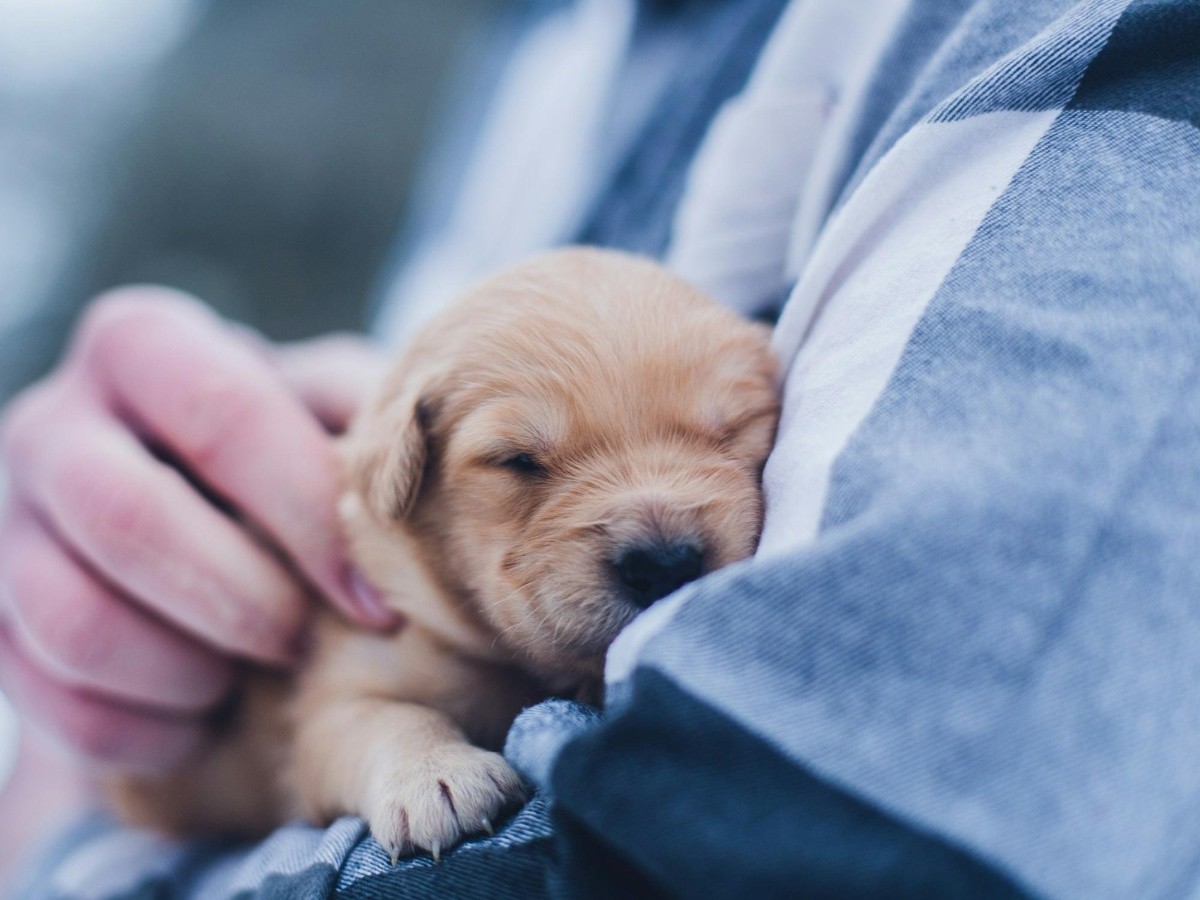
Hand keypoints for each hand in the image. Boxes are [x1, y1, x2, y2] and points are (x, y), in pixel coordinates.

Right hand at [0, 287, 395, 773]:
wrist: (185, 506)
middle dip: (240, 600)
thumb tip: (439, 454)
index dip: (310, 518)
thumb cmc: (281, 451)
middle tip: (301, 640)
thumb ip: (363, 413)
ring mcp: (8, 523)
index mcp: (143, 346)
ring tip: (249, 673)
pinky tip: (203, 717)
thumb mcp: (324, 406)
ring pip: (72, 619)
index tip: (378, 602)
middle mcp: (51, 422)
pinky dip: (145, 730)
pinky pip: (52, 703)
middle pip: (126, 516)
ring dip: (186, 669)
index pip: (226, 416)